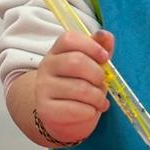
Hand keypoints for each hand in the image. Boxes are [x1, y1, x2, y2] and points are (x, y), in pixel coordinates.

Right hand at [34, 29, 113, 144]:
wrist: (63, 114)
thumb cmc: (81, 84)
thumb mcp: (92, 64)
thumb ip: (100, 48)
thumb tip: (106, 35)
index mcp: (57, 50)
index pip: (70, 39)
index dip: (92, 46)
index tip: (105, 58)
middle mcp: (46, 66)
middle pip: (76, 62)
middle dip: (98, 74)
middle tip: (102, 83)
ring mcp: (43, 88)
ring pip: (80, 88)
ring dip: (98, 97)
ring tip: (99, 101)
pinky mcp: (46, 109)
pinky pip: (76, 109)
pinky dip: (90, 112)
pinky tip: (90, 111)